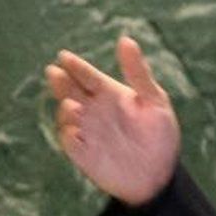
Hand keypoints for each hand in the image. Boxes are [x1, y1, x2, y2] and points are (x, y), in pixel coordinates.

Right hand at [44, 36, 181, 205]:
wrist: (159, 176)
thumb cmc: (160, 136)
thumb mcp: (155, 101)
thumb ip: (138, 72)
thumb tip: (125, 39)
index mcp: (110, 93)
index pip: (87, 75)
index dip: (76, 66)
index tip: (65, 57)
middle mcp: (94, 109)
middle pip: (70, 90)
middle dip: (61, 81)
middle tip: (55, 72)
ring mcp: (86, 130)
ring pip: (66, 114)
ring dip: (65, 108)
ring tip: (73, 104)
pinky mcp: (83, 153)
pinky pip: (70, 141)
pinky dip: (69, 134)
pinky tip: (74, 128)